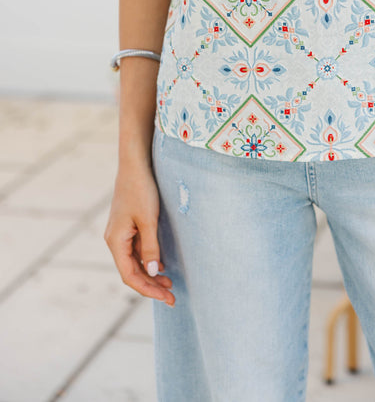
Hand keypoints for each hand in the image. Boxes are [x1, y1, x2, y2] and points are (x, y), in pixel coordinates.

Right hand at [104, 161, 174, 306]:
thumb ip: (150, 247)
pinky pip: (137, 249)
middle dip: (151, 285)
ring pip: (135, 261)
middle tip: (172, 296)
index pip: (129, 275)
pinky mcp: (128, 225)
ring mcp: (121, 232)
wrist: (135, 164)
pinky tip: (162, 264)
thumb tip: (152, 272)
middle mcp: (115, 239)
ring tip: (169, 283)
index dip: (147, 289)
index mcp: (115, 241)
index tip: (166, 297)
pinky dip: (149, 259)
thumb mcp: (148, 220)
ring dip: (151, 273)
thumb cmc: (141, 189)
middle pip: (132, 271)